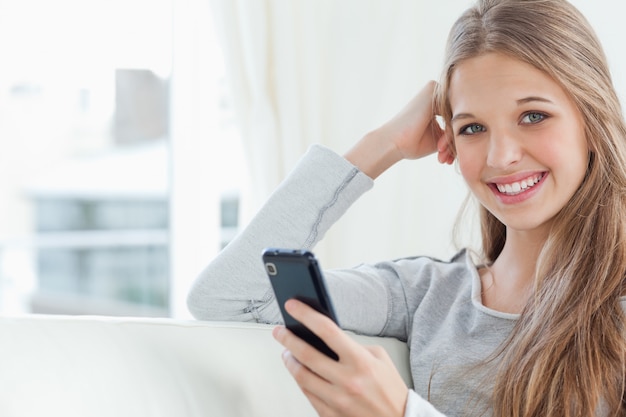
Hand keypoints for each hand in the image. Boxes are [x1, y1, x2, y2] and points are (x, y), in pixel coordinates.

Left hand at [272, 300, 407, 416]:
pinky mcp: (331, 416)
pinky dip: (301, 381)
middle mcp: (347, 381)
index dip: (306, 315)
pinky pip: (308, 395)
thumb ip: (354, 346)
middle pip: (306, 354)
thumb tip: (327, 338)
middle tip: (280, 331)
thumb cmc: (391, 390)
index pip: (327, 330)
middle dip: (288, 339)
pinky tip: (299, 372)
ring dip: (290, 361)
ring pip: (302, 377)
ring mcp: (338, 400)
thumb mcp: (380, 358)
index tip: (292, 306)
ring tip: (287, 352)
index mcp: (361, 362)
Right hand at [344, 81, 453, 178]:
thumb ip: (451, 133)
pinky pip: (451, 113)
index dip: (453, 140)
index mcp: (435, 102)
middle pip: (457, 117)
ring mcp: (434, 89)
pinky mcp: (432, 91)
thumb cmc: (410, 143)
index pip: (454, 120)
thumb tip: (471, 137)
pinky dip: (449, 133)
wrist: (392, 144)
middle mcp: (435, 92)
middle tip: (447, 160)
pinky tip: (440, 147)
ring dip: (451, 140)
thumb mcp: (437, 139)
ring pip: (455, 117)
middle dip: (453, 142)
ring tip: (442, 156)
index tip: (447, 158)